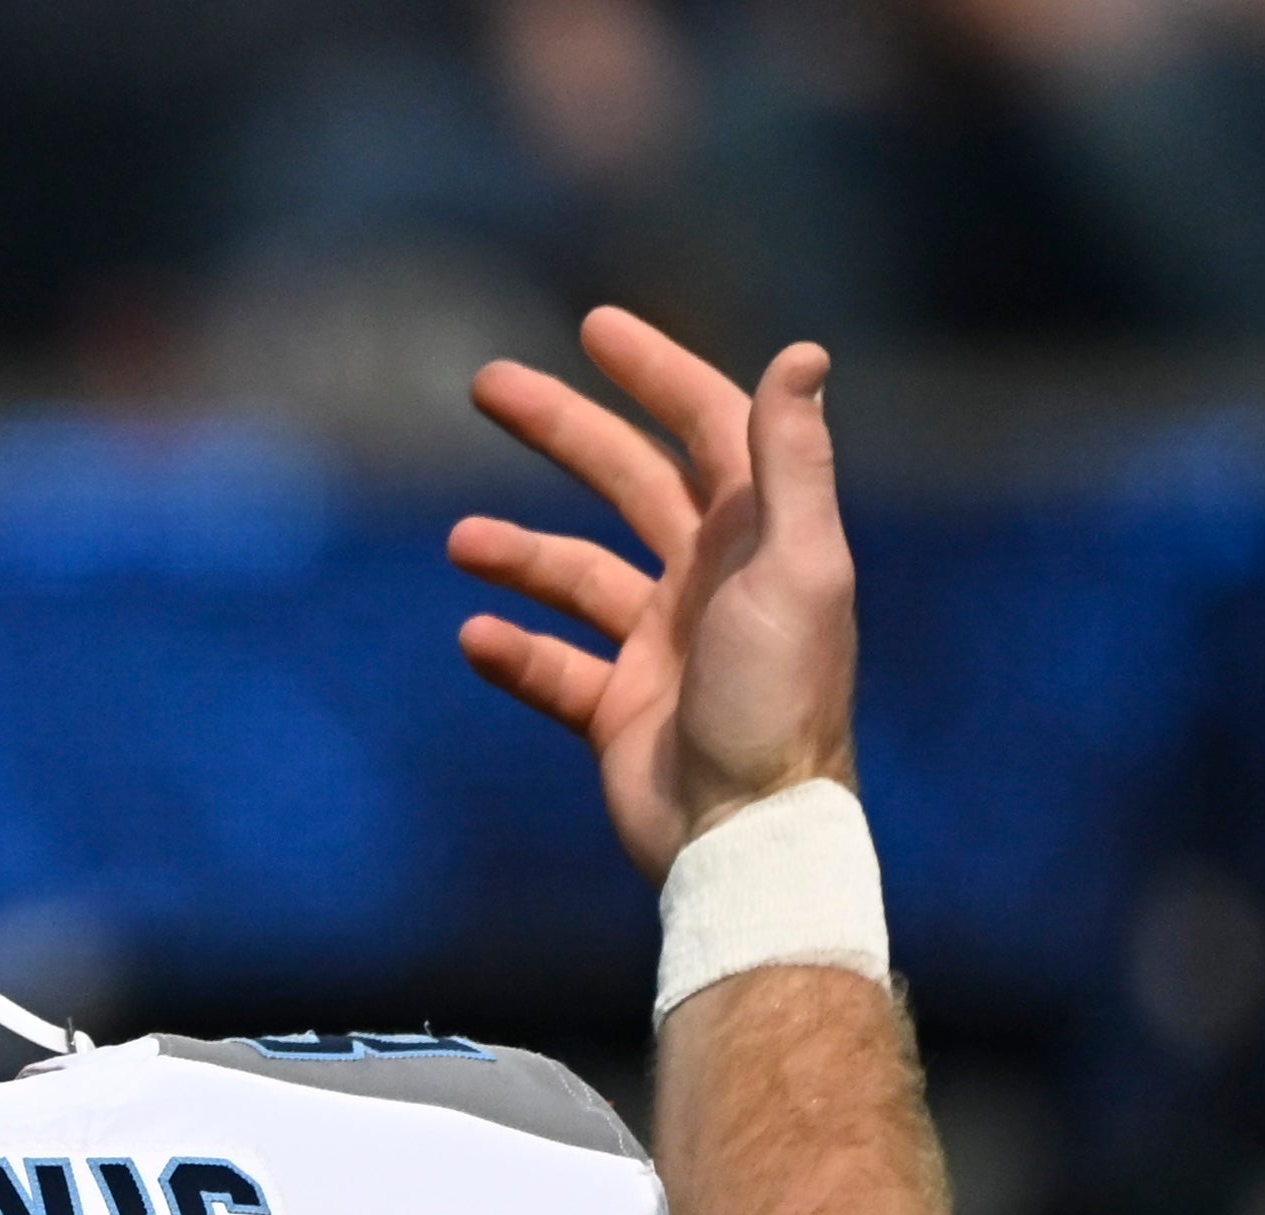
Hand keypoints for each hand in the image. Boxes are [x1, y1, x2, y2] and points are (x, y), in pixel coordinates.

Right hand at [449, 311, 858, 881]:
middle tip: (485, 384)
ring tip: (461, 541)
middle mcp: (708, 579)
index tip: (595, 327)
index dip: (656, 372)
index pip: (706, 425)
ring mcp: (660, 645)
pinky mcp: (619, 710)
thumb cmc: (779, 699)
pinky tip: (476, 636)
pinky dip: (515, 651)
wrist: (746, 836)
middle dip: (560, 429)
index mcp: (756, 536)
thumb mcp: (799, 566)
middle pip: (625, 480)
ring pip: (577, 574)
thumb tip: (803, 352)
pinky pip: (553, 668)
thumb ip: (793, 461)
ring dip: (519, 552)